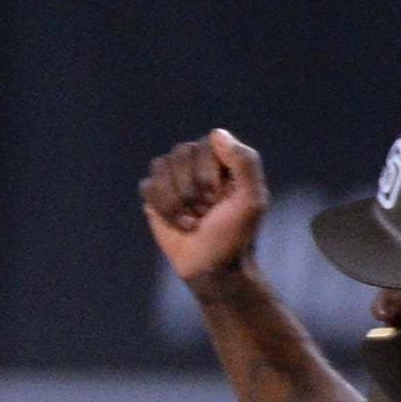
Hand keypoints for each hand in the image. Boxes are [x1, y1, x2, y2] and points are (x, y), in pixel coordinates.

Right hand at [141, 127, 270, 287]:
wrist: (212, 268)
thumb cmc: (236, 235)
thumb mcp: (252, 201)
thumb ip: (245, 163)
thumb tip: (216, 133)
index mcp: (224, 160)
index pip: (206, 144)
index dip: (209, 173)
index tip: (221, 199)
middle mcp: (198, 163)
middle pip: (180, 153)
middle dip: (191, 189)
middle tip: (206, 211)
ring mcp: (174, 178)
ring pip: (160, 167)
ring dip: (176, 202)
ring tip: (192, 220)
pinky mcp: (156, 196)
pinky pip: (148, 186)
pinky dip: (163, 209)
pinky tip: (178, 223)